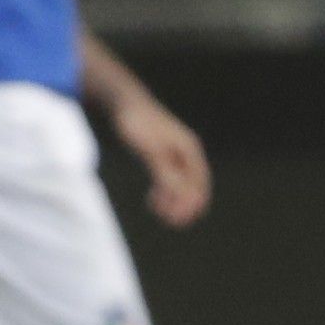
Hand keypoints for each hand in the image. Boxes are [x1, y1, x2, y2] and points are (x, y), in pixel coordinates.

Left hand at [110, 92, 210, 227]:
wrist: (124, 103)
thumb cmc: (137, 123)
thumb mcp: (150, 150)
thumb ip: (165, 172)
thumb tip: (179, 194)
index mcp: (189, 149)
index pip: (199, 184)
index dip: (191, 204)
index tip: (177, 219)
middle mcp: (187, 152)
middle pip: (194, 186)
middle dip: (184, 205)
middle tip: (168, 220)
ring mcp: (176, 153)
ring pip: (182, 184)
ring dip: (173, 201)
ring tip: (157, 210)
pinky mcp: (163, 155)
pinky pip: (171, 179)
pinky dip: (165, 192)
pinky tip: (153, 200)